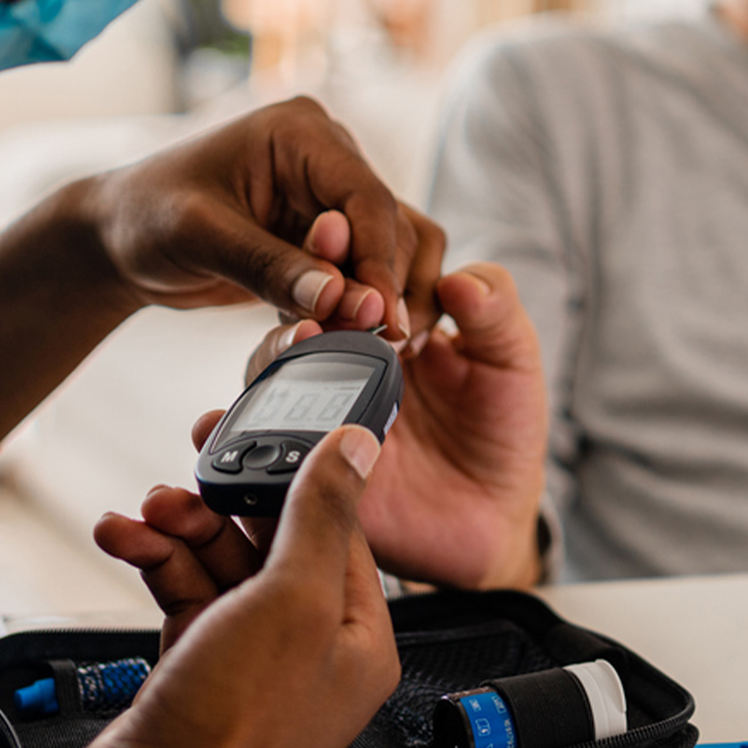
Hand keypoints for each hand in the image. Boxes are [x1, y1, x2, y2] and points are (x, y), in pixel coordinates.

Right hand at [27, 428, 398, 747]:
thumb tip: (359, 448)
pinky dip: (155, 562)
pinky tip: (124, 538)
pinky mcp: (199, 669)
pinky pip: (184, 594)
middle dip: (226, 503)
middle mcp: (311, 648)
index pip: (340, 530)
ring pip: (222, 564)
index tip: (260, 438)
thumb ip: (322, 515)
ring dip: (181, 529)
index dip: (298, 478)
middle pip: (274, 542)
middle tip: (189, 469)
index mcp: (358, 637)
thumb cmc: (234, 730)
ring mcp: (252, 660)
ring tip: (146, 510)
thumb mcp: (290, 600)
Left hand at [77, 97, 444, 338]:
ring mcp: (330, 196)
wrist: (117, 237)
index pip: (366, 196)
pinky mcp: (325, 236)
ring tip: (365, 346)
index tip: (381, 316)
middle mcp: (328, 157)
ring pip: (393, 250)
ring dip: (382, 299)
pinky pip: (367, 272)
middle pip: (390, 226)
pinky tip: (340, 338)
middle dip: (380, 286)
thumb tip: (338, 298)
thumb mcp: (200, 237)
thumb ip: (268, 265)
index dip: (379, 259)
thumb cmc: (145, 216)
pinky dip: (359, 307)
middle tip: (370, 343)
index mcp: (301, 133)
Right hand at [247, 262, 548, 588]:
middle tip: (321, 288)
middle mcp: (348, 355)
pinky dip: (241, 423)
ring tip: (300, 338)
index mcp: (392, 318)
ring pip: (276, 365)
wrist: (492, 519)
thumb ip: (496, 313)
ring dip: (278, 347)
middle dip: (307, 293)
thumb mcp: (513, 361)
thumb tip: (460, 278)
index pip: (358, 271)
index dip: (346, 248)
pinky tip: (234, 415)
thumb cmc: (504, 430)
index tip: (338, 227)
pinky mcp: (306, 460)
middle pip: (306, 310)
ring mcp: (323, 403)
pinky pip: (263, 437)